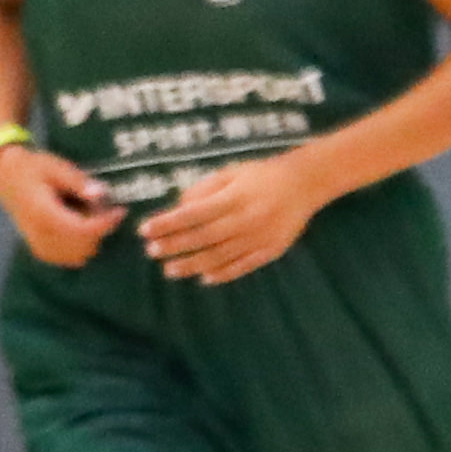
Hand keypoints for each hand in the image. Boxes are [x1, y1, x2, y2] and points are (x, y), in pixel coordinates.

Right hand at [0, 145, 123, 267]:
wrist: (7, 177)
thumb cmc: (33, 168)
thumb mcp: (56, 167)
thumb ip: (78, 182)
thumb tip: (100, 193)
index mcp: (43, 213)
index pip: (82, 230)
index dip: (105, 224)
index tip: (120, 211)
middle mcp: (40, 234)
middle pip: (83, 245)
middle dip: (100, 229)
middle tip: (104, 209)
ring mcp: (39, 245)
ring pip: (78, 255)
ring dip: (92, 239)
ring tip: (89, 217)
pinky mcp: (40, 249)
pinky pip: (67, 258)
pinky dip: (80, 248)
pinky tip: (80, 229)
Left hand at [140, 152, 329, 284]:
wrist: (305, 184)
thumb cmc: (261, 175)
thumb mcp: (231, 173)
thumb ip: (204, 189)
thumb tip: (178, 208)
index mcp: (235, 197)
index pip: (194, 213)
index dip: (168, 223)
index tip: (145, 230)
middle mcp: (246, 219)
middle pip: (204, 237)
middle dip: (175, 245)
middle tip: (152, 252)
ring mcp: (260, 237)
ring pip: (221, 255)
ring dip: (193, 264)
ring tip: (170, 270)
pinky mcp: (272, 250)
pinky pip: (245, 266)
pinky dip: (224, 274)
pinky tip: (205, 278)